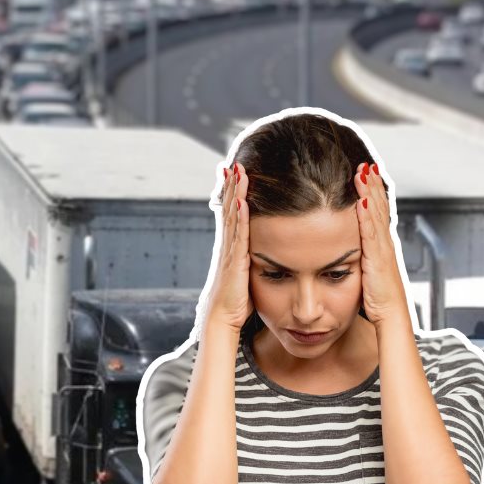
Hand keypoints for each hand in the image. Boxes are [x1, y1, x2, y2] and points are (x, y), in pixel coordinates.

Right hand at [203, 162, 253, 332]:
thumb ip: (252, 260)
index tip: (237, 174)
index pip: (233, 214)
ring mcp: (229, 252)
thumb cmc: (237, 302)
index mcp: (232, 247)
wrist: (222, 319)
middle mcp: (228, 245)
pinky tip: (242, 201)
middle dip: (232, 186)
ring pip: (232, 216)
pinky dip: (240, 216)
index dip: (234, 193)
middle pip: (230, 209)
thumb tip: (262, 253)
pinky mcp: (235, 261)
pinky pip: (238, 234)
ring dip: (234, 193)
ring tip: (236, 172)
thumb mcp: (246, 275)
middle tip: (234, 163)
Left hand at [354, 163, 408, 325]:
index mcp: (381, 245)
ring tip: (364, 172)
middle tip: (366, 163)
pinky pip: (371, 233)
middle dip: (372, 184)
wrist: (391, 316)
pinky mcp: (378, 259)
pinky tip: (363, 201)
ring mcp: (383, 250)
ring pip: (376, 214)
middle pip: (379, 207)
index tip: (365, 174)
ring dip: (370, 192)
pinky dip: (367, 216)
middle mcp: (385, 243)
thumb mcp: (368, 272)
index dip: (372, 193)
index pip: (377, 212)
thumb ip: (363, 257)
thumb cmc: (378, 300)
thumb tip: (353, 248)